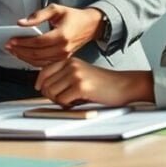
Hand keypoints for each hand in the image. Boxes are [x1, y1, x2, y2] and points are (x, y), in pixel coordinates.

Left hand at [6, 4, 102, 66]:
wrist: (90, 25)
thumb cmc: (73, 16)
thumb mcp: (56, 9)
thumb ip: (38, 15)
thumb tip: (21, 23)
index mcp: (62, 35)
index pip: (37, 42)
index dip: (22, 42)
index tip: (11, 40)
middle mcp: (63, 48)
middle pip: (37, 54)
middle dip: (20, 51)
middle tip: (8, 46)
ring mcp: (63, 56)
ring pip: (39, 61)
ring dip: (24, 57)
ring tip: (13, 51)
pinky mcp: (62, 59)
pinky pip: (44, 63)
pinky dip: (32, 61)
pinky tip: (24, 55)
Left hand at [35, 58, 153, 107]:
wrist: (124, 85)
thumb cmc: (104, 83)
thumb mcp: (81, 73)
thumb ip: (64, 76)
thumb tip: (45, 88)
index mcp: (69, 61)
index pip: (44, 71)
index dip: (41, 83)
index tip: (41, 89)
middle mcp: (71, 66)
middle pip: (46, 84)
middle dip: (51, 96)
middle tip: (63, 99)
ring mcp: (75, 75)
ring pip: (52, 93)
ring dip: (59, 101)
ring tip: (72, 101)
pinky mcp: (81, 87)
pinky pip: (62, 100)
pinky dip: (67, 105)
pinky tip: (77, 103)